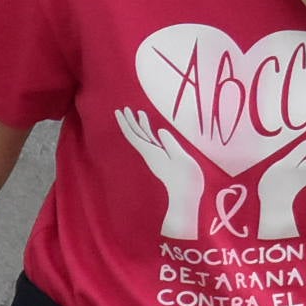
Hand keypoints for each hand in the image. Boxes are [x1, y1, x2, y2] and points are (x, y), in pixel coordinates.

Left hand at [114, 108, 204, 240]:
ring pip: (143, 138)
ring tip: (137, 113)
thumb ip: (170, 144)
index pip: (135, 135)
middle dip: (129, 122)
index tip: (120, 111)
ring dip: (139, 126)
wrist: (186, 196)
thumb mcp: (180, 158)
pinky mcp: (162, 159)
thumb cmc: (185, 178)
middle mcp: (151, 154)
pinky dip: (149, 133)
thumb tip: (159, 131)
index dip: (127, 123)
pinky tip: (151, 129)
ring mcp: (156, 157)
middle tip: (124, 108)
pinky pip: (151, 143)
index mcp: (152, 152)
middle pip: (136, 135)